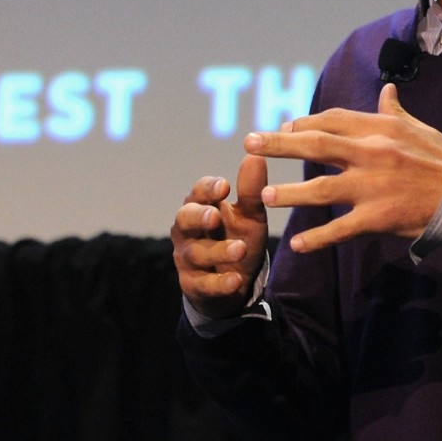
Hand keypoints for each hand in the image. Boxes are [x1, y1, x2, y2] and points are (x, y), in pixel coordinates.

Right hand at [170, 154, 268, 319]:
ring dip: (217, 251)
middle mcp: (188, 230)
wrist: (235, 281)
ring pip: (196, 253)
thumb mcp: (250, 216)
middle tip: (215, 216)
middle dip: (198, 216)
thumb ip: (252, 191)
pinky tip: (235, 280)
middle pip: (184, 218)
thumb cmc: (238, 238)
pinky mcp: (193, 285)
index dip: (208, 189)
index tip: (224, 187)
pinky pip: (203, 284)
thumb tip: (257, 155)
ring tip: (240, 249)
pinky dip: (219, 282)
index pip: (198, 192)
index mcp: (202, 206)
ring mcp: (188, 258)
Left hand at [247, 83, 441, 253]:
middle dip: (279, 144)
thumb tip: (385, 91)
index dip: (304, 123)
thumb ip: (395, 112)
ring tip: (264, 198)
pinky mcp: (378, 217)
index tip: (283, 128)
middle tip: (250, 143)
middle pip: (316, 144)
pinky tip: (297, 246)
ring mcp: (373, 186)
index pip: (332, 120)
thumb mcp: (419, 129)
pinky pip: (341, 229)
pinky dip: (317, 239)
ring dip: (289, 194)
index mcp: (380, 128)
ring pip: (321, 189)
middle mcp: (372, 153)